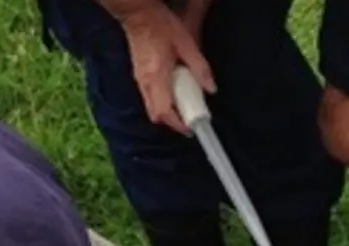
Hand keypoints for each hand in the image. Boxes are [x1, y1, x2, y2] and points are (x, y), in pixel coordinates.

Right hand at [120, 3, 215, 133]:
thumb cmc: (161, 26)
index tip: (192, 128)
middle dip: (173, 122)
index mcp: (157, 76)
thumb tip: (211, 89)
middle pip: (156, 115)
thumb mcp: (186, 43)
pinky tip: (174, 92)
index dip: (178, 124)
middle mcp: (145, 82)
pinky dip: (162, 102)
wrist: (137, 14)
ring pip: (151, 108)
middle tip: (190, 119)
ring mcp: (139, 80)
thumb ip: (200, 67)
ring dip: (168, 112)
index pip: (165, 111)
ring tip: (185, 106)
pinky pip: (149, 98)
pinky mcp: (138, 76)